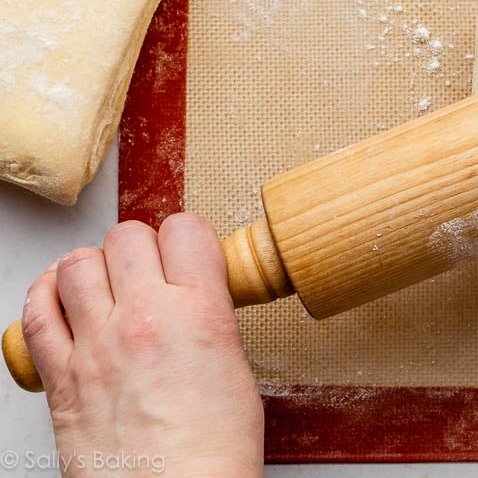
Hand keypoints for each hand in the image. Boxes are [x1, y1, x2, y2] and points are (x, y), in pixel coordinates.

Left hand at [21, 214, 262, 477]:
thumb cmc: (211, 453)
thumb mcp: (234, 367)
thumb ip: (208, 320)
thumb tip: (192, 300)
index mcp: (199, 313)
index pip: (185, 229)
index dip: (186, 237)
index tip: (186, 251)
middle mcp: (145, 319)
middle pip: (127, 236)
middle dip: (138, 247)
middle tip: (147, 268)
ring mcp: (96, 345)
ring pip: (76, 262)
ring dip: (93, 266)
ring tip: (105, 283)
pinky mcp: (61, 376)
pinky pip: (37, 311)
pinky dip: (46, 295)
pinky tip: (63, 301)